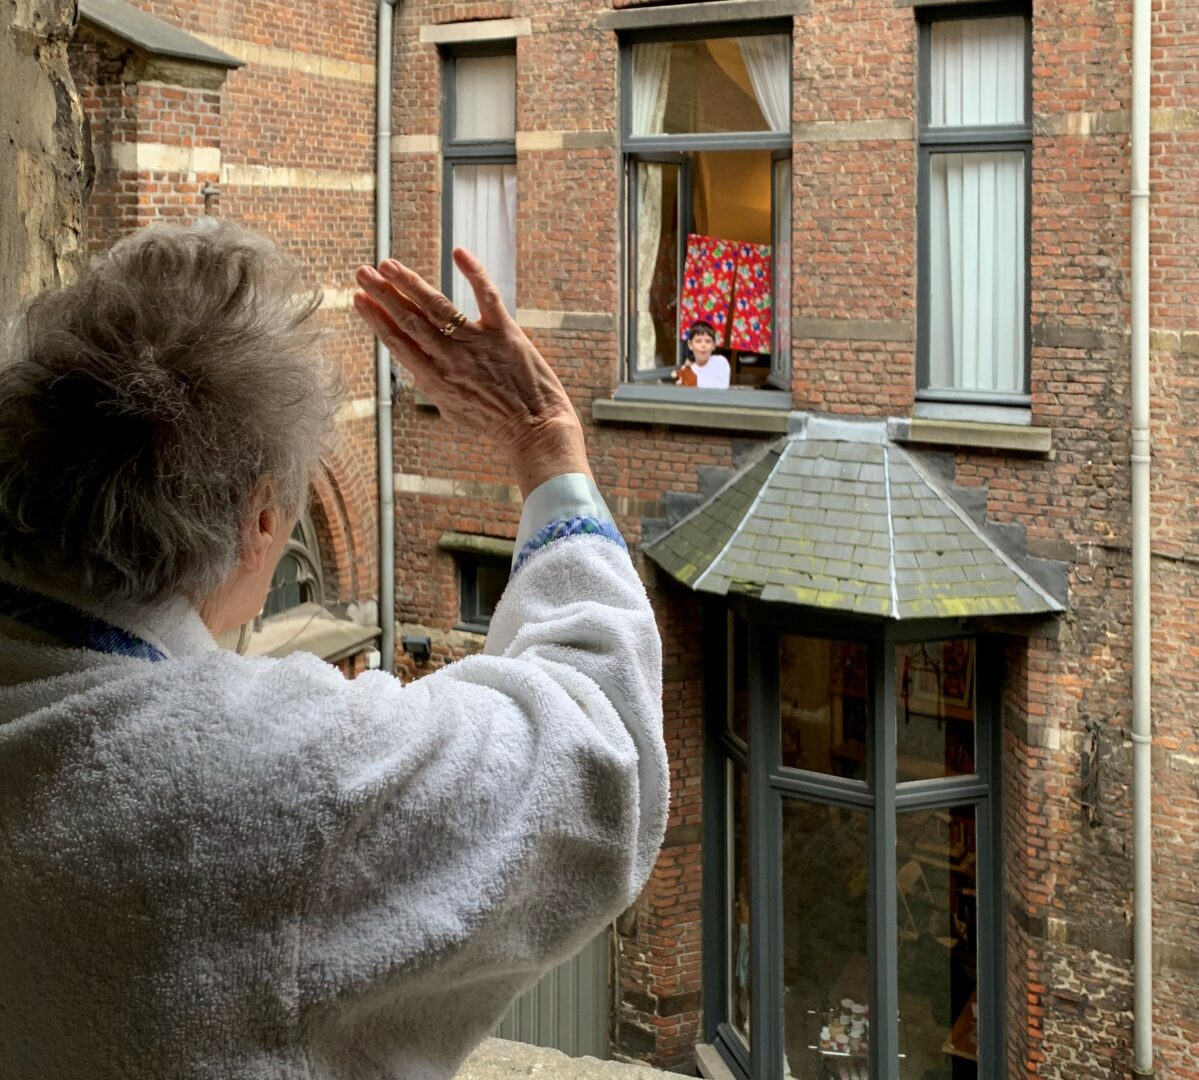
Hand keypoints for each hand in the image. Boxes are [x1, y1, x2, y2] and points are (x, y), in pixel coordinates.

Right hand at [353, 249, 589, 497]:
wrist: (534, 431)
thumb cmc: (495, 423)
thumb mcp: (452, 409)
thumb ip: (433, 383)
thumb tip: (417, 366)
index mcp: (434, 379)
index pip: (398, 343)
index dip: (376, 319)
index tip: (358, 299)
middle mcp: (450, 359)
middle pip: (409, 320)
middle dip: (383, 294)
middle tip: (362, 272)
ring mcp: (476, 344)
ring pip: (437, 307)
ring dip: (410, 283)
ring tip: (389, 265)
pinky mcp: (504, 334)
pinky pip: (486, 297)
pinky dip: (474, 273)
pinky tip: (459, 253)